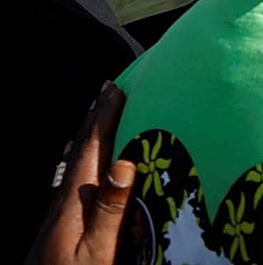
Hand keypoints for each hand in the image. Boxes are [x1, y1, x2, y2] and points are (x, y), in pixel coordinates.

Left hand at [24, 82, 134, 264]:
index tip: (115, 90)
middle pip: (81, 151)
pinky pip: (78, 177)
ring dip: (91, 136)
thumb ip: (110, 211)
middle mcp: (65, 203)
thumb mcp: (98, 252)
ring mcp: (61, 214)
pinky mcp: (62, 225)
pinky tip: (91, 165)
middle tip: (108, 90)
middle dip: (95, 118)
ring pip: (78, 162)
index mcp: (75, 203)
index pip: (91, 150)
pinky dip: (88, 158)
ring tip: (101, 117)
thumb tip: (123, 164)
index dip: (103, 118)